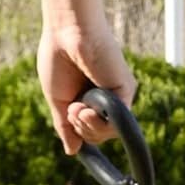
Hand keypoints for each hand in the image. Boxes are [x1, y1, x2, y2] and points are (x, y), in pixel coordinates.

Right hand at [37, 22, 137, 154]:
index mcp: (90, 102)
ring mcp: (118, 97)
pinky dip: (98, 120)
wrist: (67, 32)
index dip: (79, 133)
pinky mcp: (126, 91)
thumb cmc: (58, 59)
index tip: (70, 119)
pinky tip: (86, 107)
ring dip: (88, 126)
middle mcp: (107, 102)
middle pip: (99, 136)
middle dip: (82, 129)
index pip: (90, 132)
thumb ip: (66, 126)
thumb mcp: (58, 99)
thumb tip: (72, 151)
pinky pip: (116, 121)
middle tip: (72, 110)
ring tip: (78, 107)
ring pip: (108, 133)